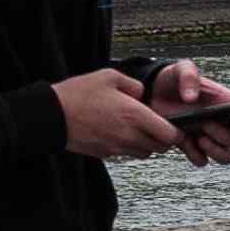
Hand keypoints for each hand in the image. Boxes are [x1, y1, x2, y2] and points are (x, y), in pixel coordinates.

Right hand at [54, 67, 180, 159]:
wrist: (52, 117)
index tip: (175, 124)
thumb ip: (133, 85)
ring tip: (139, 128)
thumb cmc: (78, 95)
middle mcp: (129, 135)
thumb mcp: (109, 76)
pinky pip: (127, 154)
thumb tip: (143, 94)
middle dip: (164, 138)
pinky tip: (121, 132)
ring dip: (148, 143)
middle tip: (159, 125)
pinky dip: (131, 146)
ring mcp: (117, 148)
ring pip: (145, 153)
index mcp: (134, 115)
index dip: (177, 131)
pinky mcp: (106, 154)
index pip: (169, 135)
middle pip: (160, 147)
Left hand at [147, 58, 229, 166]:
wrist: (151, 92)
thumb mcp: (180, 68)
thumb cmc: (172, 79)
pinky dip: (196, 155)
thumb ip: (189, 76)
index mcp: (225, 103)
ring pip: (226, 157)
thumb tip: (192, 99)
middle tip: (206, 124)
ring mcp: (206, 136)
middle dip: (225, 136)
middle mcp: (220, 122)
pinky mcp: (190, 146)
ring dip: (217, 152)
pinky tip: (186, 142)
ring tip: (200, 139)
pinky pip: (201, 160)